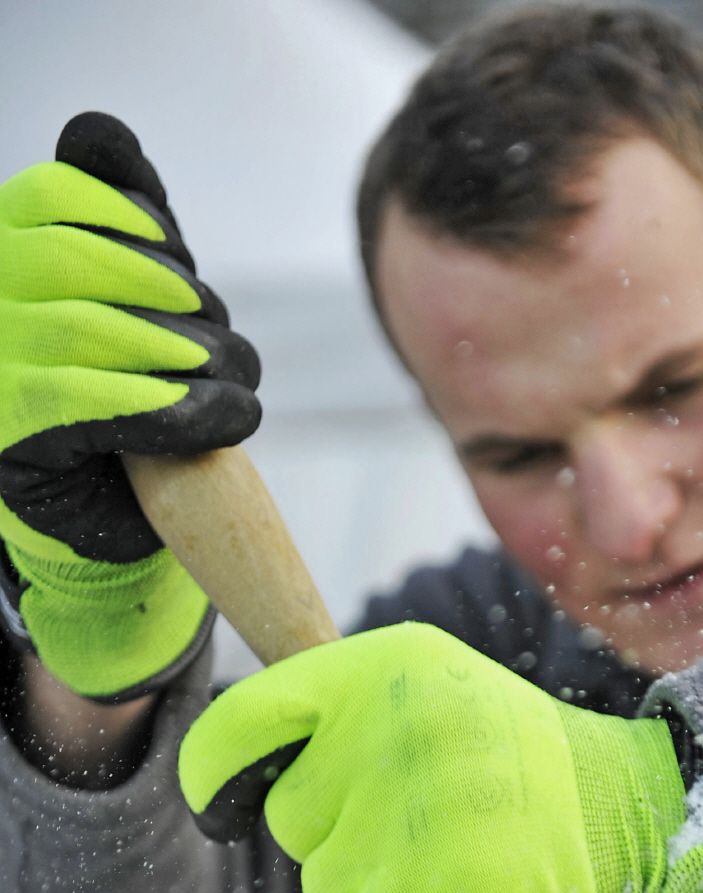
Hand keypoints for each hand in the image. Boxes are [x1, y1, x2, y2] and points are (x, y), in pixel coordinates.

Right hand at [0, 113, 260, 698]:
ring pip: (94, 331)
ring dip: (190, 358)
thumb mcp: (133, 296)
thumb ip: (121, 217)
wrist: (107, 516)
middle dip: (176, 301)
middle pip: (80, 264)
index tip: (186, 274)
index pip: (54, 199)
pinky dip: (175, 410)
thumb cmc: (125, 394)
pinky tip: (227, 419)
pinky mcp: (12, 438)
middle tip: (229, 348)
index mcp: (2, 254)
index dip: (134, 225)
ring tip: (241, 390)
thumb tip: (99, 130)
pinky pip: (94, 404)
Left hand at [177, 623, 702, 892]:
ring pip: (326, 890)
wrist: (646, 822)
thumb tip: (251, 774)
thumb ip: (352, 720)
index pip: (240, 723)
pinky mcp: (438, 888)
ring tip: (457, 867)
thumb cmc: (534, 775)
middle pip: (291, 824)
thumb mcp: (444, 700)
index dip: (217, 778)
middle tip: (425, 832)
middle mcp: (392, 726)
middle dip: (342, 844)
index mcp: (385, 669)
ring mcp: (416, 808)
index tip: (226, 808)